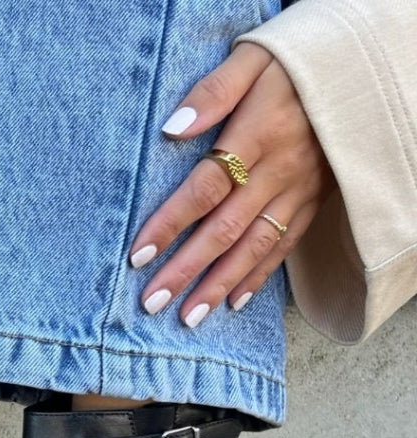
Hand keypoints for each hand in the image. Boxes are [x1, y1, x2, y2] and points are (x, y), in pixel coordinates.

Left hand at [128, 42, 334, 326]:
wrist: (361, 68)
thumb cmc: (296, 61)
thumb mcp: (254, 58)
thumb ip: (213, 92)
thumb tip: (170, 128)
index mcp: (259, 134)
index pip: (205, 188)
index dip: (170, 224)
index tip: (138, 256)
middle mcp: (280, 170)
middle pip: (225, 229)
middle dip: (186, 270)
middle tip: (152, 302)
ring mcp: (300, 190)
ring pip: (254, 247)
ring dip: (218, 285)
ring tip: (186, 317)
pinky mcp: (314, 201)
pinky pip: (284, 246)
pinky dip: (258, 277)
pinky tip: (233, 302)